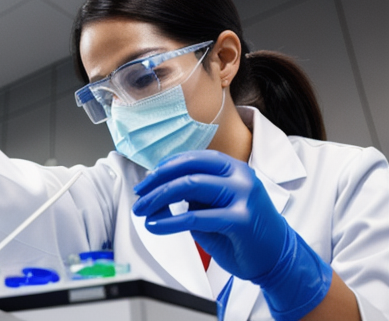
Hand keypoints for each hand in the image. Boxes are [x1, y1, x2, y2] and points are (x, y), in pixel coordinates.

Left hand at [132, 150, 331, 319]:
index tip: (147, 180)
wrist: (277, 257)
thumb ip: (194, 195)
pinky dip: (170, 222)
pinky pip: (195, 217)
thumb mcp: (216, 205)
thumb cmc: (243, 231)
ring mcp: (243, 195)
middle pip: (188, 170)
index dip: (165, 167)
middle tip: (140, 195)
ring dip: (159, 198)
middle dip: (157, 182)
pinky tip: (156, 226)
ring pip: (189, 187)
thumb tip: (159, 190)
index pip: (192, 158)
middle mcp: (240, 176)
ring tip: (143, 210)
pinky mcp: (240, 219)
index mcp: (233, 168)